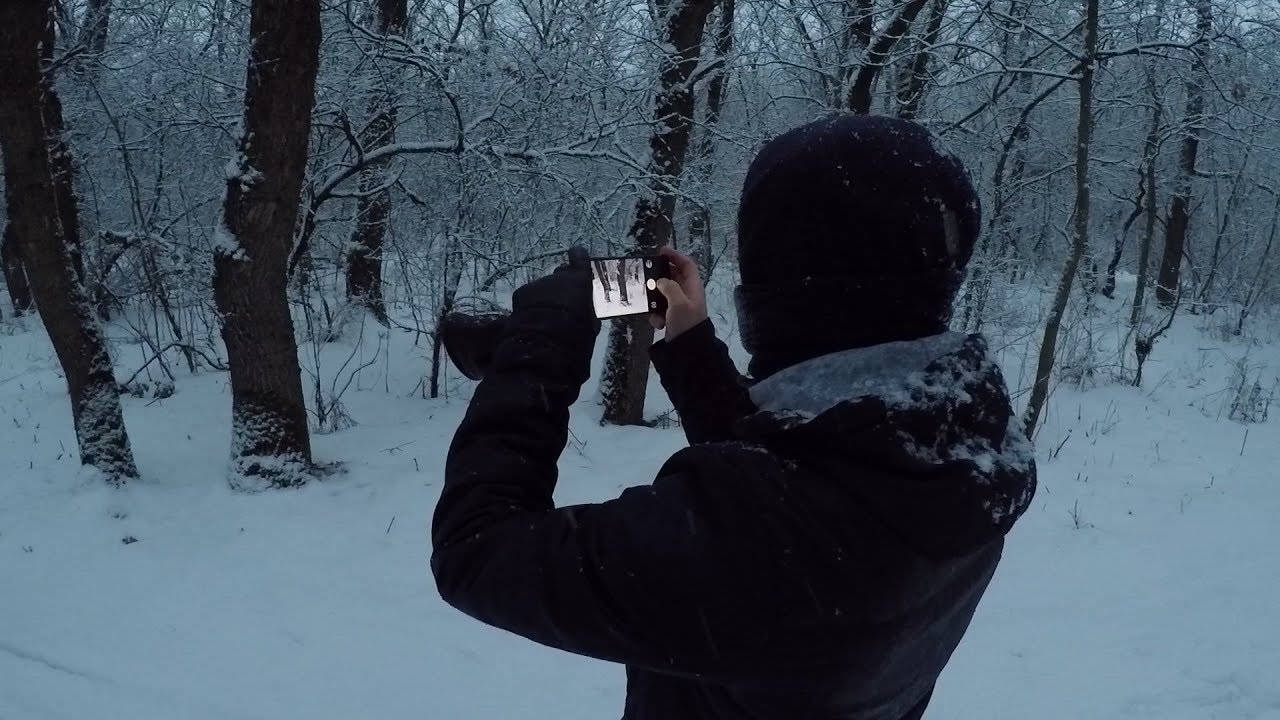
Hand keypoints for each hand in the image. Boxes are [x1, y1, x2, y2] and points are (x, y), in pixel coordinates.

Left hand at [509, 247, 600, 372]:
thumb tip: (583, 307)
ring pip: (544, 288)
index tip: (578, 254)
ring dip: (547, 298)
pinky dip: (533, 306)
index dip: (579, 258)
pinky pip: (530, 297)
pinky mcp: (520, 295)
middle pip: (560, 276)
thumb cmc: (574, 343)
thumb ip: (586, 311)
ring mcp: (537, 285)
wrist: (541, 353)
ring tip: (548, 319)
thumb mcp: (589, 328)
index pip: (580, 261)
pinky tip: (534, 322)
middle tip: (565, 303)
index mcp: (579, 284)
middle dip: (563, 285)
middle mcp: (557, 279)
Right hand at [648, 247, 707, 340]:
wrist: (687, 350)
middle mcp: (687, 294)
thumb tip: (660, 281)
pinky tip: (656, 322)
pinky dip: (656, 314)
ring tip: (648, 301)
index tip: (661, 251)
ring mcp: (679, 306)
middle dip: (660, 277)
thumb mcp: (678, 302)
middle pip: (673, 277)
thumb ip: (669, 287)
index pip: (687, 265)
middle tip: (646, 274)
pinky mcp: (671, 317)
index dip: (676, 256)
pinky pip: (660, 309)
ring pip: (664, 293)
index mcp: (693, 287)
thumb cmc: (686, 322)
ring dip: (655, 299)